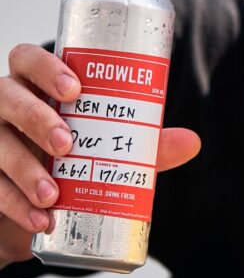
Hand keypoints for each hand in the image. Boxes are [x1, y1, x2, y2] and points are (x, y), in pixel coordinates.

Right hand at [0, 43, 200, 268]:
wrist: (38, 206)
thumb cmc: (75, 157)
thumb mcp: (110, 147)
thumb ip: (145, 145)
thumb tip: (192, 142)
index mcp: (36, 85)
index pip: (27, 58)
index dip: (46, 67)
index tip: (74, 89)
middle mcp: (6, 105)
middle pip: (7, 96)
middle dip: (36, 119)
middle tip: (67, 144)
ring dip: (24, 170)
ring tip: (53, 194)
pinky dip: (15, 205)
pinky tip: (41, 220)